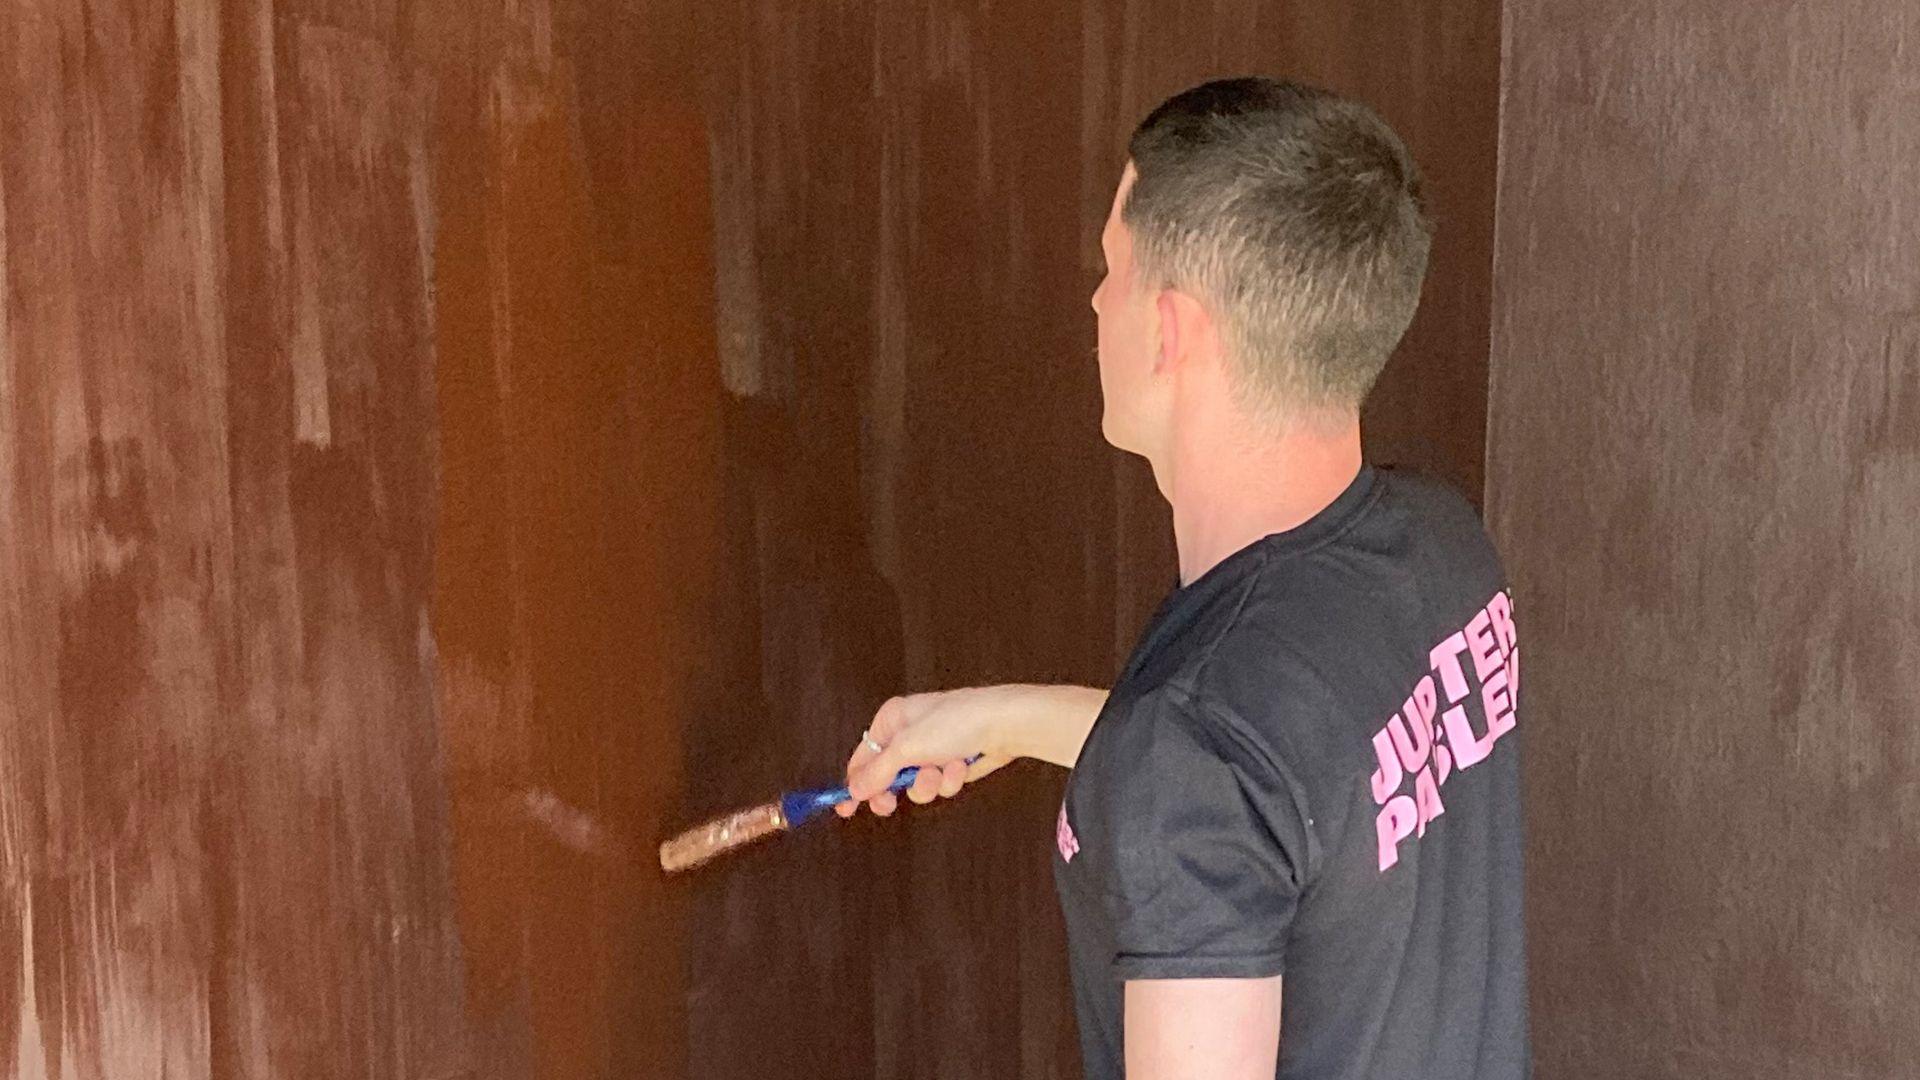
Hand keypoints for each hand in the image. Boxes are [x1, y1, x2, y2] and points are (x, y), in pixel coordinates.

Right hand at [834, 687, 1020, 817]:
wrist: (1004, 724)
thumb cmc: (957, 722)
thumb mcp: (907, 749)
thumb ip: (877, 773)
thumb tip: (853, 790)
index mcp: (891, 720)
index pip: (862, 758)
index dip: (854, 784)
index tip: (846, 809)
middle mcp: (909, 734)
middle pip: (886, 777)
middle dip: (894, 790)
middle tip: (891, 803)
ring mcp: (932, 750)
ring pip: (915, 786)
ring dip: (928, 784)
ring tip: (941, 769)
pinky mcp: (951, 764)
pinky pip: (940, 785)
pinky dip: (950, 780)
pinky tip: (961, 764)